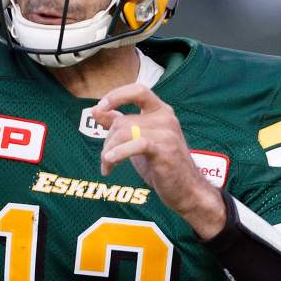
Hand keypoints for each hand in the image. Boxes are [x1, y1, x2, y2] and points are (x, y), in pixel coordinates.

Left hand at [90, 83, 225, 236]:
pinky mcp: (165, 150)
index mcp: (160, 111)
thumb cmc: (161, 164)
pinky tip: (110, 164)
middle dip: (108, 141)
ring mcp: (166, 133)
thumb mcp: (137, 140)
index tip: (100, 106)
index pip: (138, 90)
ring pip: (125, 133)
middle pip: (123, 121)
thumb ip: (119, 123)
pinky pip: (135, 144)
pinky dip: (118, 153)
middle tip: (106, 158)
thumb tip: (95, 110)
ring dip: (109, 152)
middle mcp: (165, 118)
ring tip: (107, 166)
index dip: (117, 95)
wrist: (186, 190)